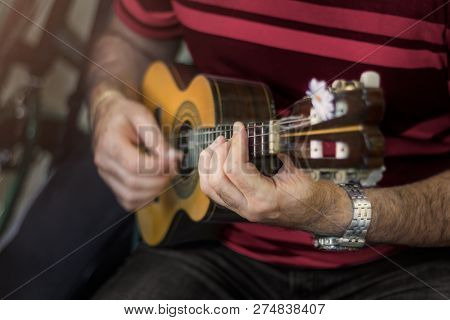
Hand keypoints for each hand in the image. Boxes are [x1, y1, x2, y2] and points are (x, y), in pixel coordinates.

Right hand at [91, 91, 181, 210]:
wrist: (107, 114)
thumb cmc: (123, 114)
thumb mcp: (141, 115)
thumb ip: (157, 138)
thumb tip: (173, 157)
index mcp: (109, 143)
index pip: (134, 165)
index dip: (158, 167)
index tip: (175, 159)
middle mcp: (104, 162)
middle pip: (133, 184)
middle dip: (160, 180)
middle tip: (175, 168)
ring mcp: (106, 175)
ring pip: (130, 197)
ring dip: (154, 191)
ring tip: (167, 175)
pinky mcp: (111, 183)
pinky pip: (128, 201)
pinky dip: (145, 199)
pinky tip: (155, 185)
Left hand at [198, 122, 350, 235]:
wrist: (316, 213)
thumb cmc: (310, 193)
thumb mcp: (296, 170)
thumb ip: (275, 153)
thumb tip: (256, 133)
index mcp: (265, 199)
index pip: (236, 170)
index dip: (236, 144)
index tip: (240, 127)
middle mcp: (249, 208)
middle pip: (217, 179)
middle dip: (218, 153)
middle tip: (228, 137)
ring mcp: (241, 210)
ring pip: (210, 187)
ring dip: (209, 162)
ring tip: (219, 144)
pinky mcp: (237, 207)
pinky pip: (213, 191)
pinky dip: (209, 172)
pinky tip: (215, 157)